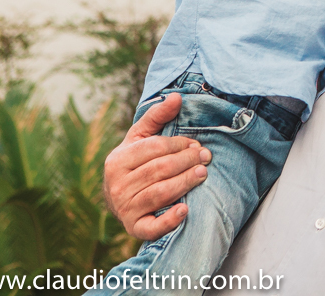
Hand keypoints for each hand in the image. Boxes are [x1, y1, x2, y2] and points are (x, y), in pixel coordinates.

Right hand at [102, 94, 210, 239]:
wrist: (119, 197)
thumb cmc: (135, 162)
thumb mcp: (140, 137)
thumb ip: (157, 116)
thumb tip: (177, 96)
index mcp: (118, 159)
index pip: (154, 148)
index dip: (180, 144)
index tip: (197, 144)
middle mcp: (117, 184)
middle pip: (159, 169)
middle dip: (187, 161)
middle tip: (206, 157)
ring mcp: (124, 207)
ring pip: (159, 193)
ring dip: (185, 183)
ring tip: (203, 174)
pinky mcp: (133, 227)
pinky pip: (150, 227)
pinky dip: (168, 220)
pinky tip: (185, 210)